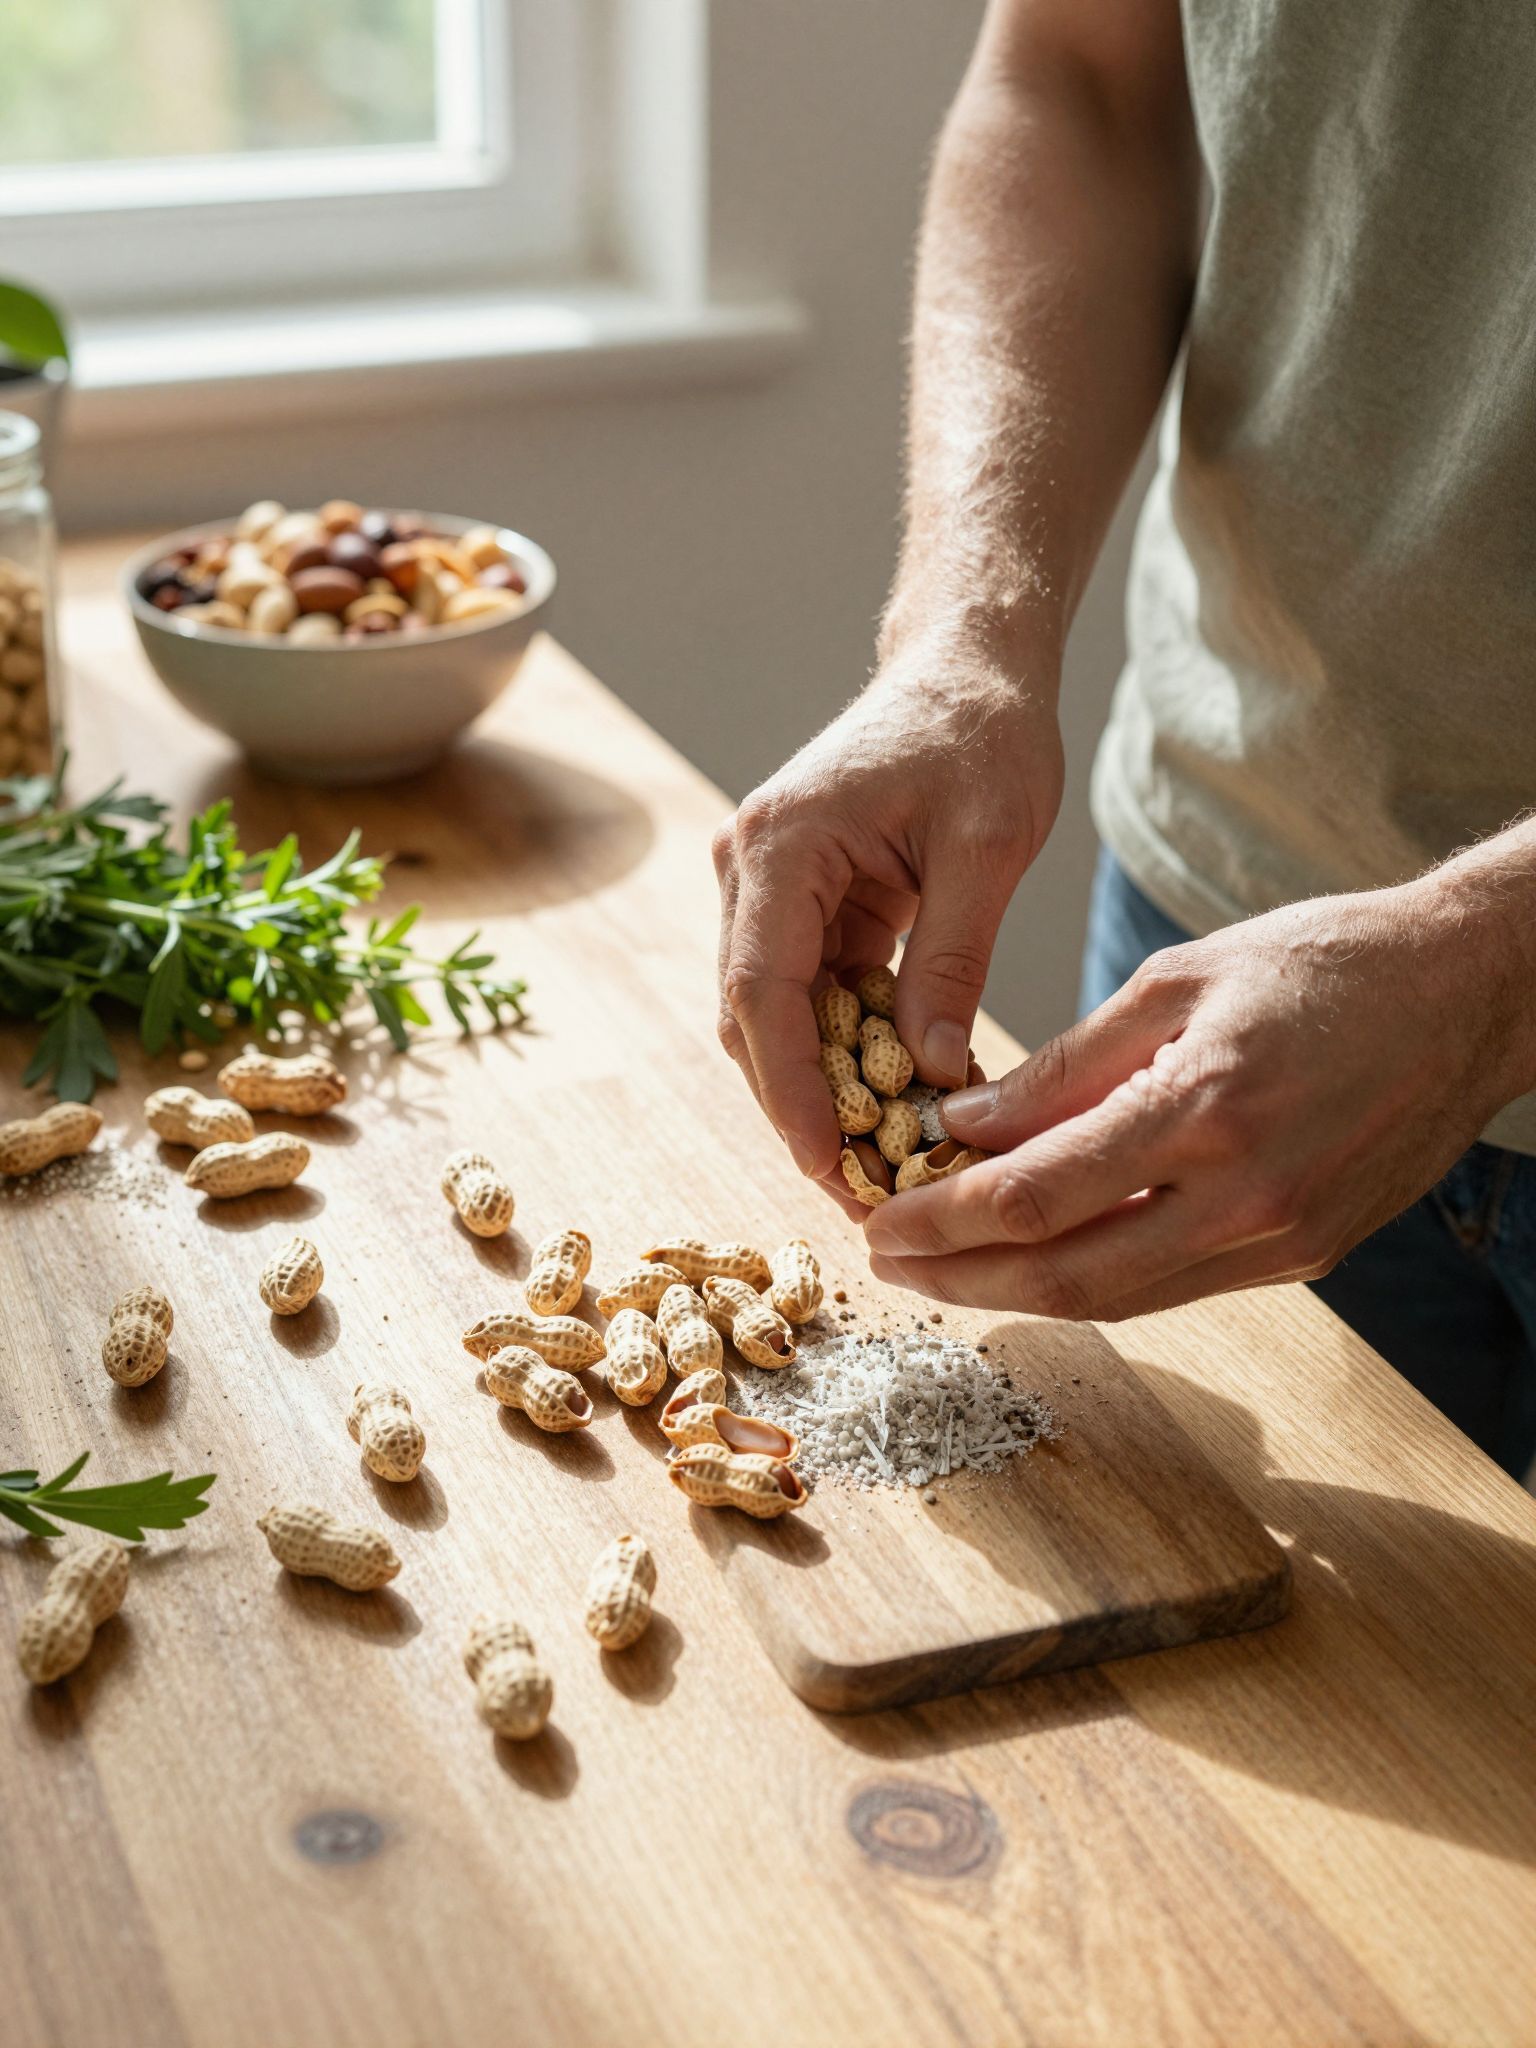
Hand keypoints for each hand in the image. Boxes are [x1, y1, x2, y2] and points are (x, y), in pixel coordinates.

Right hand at [713, 643, 1061, 1209]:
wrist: (967, 666)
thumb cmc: (981, 734)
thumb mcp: (986, 849)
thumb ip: (953, 961)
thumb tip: (934, 1076)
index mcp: (780, 847)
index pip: (761, 993)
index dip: (790, 1091)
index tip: (830, 1164)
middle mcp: (752, 869)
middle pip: (754, 1019)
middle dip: (803, 1110)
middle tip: (864, 1194)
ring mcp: (771, 888)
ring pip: (775, 1018)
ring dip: (823, 1089)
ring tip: (883, 1166)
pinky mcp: (805, 904)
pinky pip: (813, 997)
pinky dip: (848, 1053)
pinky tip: (896, 1104)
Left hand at [865, 875, 1530, 1316]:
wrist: (1467, 994)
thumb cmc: (1324, 963)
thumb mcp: (1177, 980)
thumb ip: (1065, 1066)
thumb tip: (962, 1124)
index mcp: (1204, 1110)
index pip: (1035, 1196)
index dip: (942, 1220)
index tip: (878, 1219)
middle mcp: (1245, 1198)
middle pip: (1065, 1276)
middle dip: (960, 1279)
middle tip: (886, 1263)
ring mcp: (1282, 1240)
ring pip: (1118, 1299)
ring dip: (1018, 1293)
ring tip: (945, 1270)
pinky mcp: (1304, 1256)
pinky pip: (1172, 1287)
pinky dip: (1094, 1279)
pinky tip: (1040, 1260)